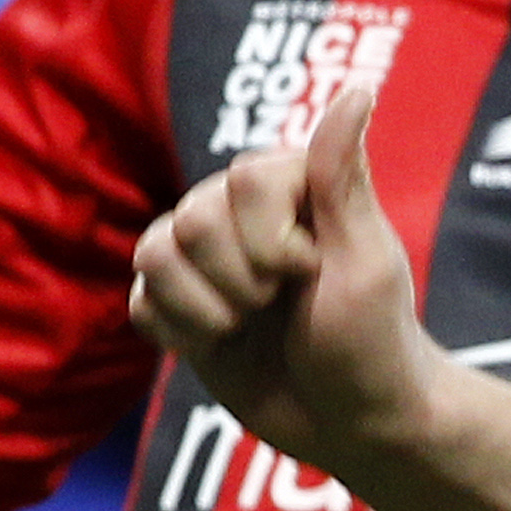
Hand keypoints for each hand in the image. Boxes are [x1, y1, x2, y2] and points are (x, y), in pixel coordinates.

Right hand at [127, 84, 437, 465]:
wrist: (350, 422)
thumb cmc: (371, 338)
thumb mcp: (364, 258)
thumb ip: (340, 175)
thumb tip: (358, 88)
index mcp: (289, 180)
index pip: (243, 180)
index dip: (275, 243)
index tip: (314, 272)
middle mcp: (236, 207)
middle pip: (193, 219)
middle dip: (243, 282)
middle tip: (282, 305)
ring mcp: (200, 256)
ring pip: (153, 254)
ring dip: (208, 309)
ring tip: (250, 324)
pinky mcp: (174, 304)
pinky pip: (139, 303)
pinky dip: (183, 334)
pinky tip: (222, 343)